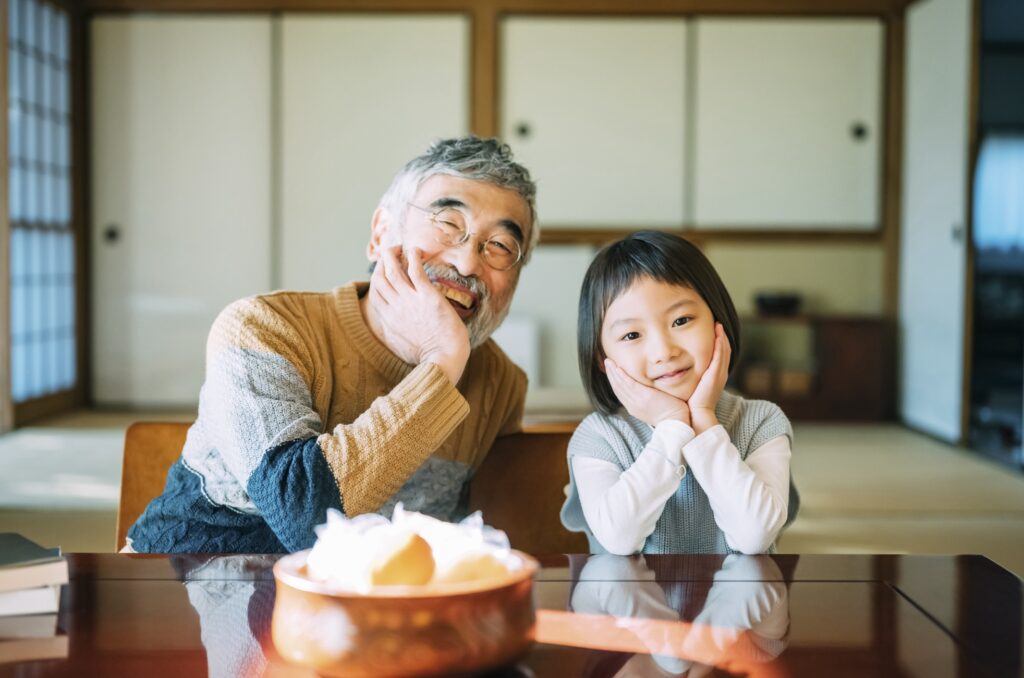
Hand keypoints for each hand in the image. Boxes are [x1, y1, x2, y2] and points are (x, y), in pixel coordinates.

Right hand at [370, 245, 469, 384]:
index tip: (387, 268)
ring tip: (400, 246)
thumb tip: (391, 328)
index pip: (375, 290)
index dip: (378, 275)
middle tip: (394, 252)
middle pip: (381, 276)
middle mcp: (395, 307)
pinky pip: (416, 270)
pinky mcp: (428, 297)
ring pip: (394, 270)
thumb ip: (394, 333)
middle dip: (384, 260)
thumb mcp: (401, 345)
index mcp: (388, 319)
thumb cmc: (427, 356)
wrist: (443, 360)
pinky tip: (416, 249)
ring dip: (394, 254)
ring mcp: (410, 301)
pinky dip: (413, 257)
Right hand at [605, 358, 689, 427]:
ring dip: (613, 372)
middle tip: (607, 362)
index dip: (614, 381)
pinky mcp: (645, 396)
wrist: (675, 423)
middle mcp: (632, 405)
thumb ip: (646, 399)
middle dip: (611, 374)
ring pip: (621, 385)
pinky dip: (623, 376)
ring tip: (609, 362)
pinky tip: (618, 369)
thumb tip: (646, 390)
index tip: (611, 371)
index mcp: (633, 408)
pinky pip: (630, 384)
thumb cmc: (669, 415)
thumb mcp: (652, 408)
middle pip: (617, 388)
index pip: (620, 392)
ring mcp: (637, 401)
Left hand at [687, 323, 730, 433]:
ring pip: (724, 351)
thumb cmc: (686, 405)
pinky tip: (718, 334)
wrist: (693, 419)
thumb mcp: (686, 387)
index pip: (716, 355)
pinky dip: (720, 345)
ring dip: (722, 337)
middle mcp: (718, 374)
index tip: (711, 330)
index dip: (716, 343)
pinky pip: (720, 357)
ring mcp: (718, 375)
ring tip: (718, 324)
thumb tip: (670, 368)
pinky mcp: (715, 376)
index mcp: (711, 376)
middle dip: (721, 336)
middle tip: (717, 322)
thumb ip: (682, 376)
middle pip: (723, 350)